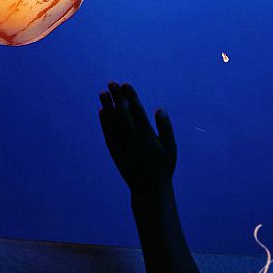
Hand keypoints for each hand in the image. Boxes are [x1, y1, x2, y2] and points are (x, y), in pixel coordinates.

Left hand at [99, 81, 176, 197]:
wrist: (149, 190)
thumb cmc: (163, 167)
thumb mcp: (170, 148)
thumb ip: (166, 127)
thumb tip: (160, 108)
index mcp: (147, 137)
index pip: (137, 112)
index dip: (131, 97)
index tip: (125, 85)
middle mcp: (133, 140)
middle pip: (122, 114)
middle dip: (116, 98)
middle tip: (111, 83)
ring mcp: (122, 146)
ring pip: (112, 123)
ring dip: (107, 107)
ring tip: (102, 93)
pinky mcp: (115, 153)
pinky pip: (108, 134)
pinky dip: (104, 122)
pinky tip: (102, 111)